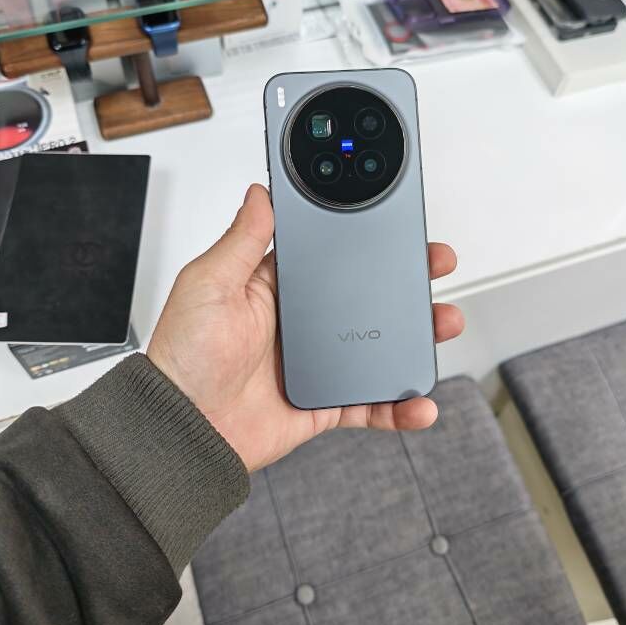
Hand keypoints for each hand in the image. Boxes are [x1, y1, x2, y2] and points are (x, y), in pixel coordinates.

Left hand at [148, 184, 463, 471]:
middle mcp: (301, 323)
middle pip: (366, 296)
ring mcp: (317, 363)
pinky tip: (420, 403)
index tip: (397, 226)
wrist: (183, 431)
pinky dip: (400, 406)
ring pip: (380, 346)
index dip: (366, 240)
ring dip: (416, 336)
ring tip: (442, 323)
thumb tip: (259, 193)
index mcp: (275, 287)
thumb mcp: (208, 284)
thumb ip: (241, 240)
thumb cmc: (183, 357)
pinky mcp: (325, 403)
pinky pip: (371, 404)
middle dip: (406, 281)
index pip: (331, 255)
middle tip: (436, 266)